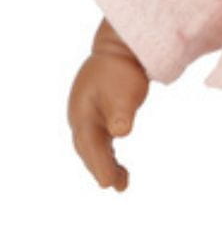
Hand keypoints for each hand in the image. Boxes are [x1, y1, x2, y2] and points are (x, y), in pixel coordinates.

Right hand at [68, 20, 149, 189]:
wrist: (119, 49)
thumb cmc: (122, 70)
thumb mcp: (126, 91)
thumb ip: (122, 113)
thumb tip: (120, 133)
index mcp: (83, 114)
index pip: (91, 147)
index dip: (101, 167)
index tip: (110, 184)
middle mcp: (80, 117)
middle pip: (88, 150)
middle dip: (100, 169)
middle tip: (117, 186)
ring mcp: (86, 115)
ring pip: (92, 147)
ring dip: (104, 164)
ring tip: (122, 182)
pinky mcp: (95, 113)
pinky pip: (98, 140)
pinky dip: (105, 154)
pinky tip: (117, 164)